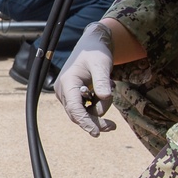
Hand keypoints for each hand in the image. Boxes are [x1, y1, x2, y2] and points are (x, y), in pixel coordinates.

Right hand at [53, 22, 117, 136]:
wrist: (92, 45)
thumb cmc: (96, 52)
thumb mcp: (101, 64)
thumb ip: (102, 80)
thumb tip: (105, 96)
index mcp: (68, 82)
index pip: (75, 108)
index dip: (85, 122)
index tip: (96, 132)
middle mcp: (64, 91)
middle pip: (78, 115)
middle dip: (96, 119)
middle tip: (113, 126)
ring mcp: (67, 95)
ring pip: (83, 113)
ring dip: (100, 107)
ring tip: (110, 86)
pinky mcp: (73, 97)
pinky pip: (85, 109)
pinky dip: (97, 105)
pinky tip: (105, 92)